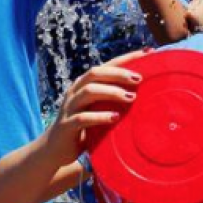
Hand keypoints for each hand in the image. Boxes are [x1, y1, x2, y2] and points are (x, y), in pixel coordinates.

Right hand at [40, 51, 142, 166]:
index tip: (148, 52)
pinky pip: (82, 118)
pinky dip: (100, 116)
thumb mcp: (99, 108)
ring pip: (88, 92)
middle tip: (139, 78)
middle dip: (118, 73)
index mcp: (84, 84)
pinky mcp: (66, 126)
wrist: (54, 149)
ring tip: (131, 97)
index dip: (126, 58)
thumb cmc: (85, 125)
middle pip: (95, 73)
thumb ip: (114, 98)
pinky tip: (115, 118)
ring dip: (111, 92)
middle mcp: (75, 92)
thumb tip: (147, 91)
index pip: (107, 65)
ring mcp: (69, 108)